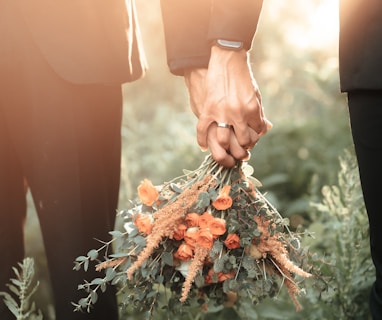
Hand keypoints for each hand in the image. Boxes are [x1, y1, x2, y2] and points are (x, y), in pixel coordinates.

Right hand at [184, 46, 271, 166]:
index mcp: (252, 109)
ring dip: (225, 148)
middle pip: (242, 142)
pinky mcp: (208, 109)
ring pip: (223, 141)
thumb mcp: (255, 94)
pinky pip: (202, 130)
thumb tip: (265, 129)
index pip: (257, 133)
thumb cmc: (243, 77)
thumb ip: (259, 113)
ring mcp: (221, 113)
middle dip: (243, 148)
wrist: (227, 60)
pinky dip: (202, 141)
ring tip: (226, 149)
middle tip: (241, 150)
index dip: (255, 138)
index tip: (251, 140)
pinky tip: (204, 147)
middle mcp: (238, 114)